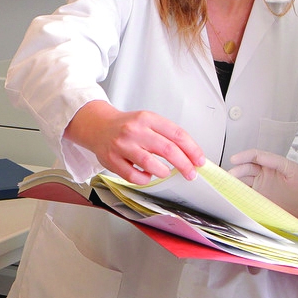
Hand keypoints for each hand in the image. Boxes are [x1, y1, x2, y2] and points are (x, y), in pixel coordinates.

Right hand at [65, 101, 204, 183]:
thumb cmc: (126, 126)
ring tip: (164, 172)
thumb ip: (166, 135)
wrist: (97, 126)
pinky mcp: (111, 160)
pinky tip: (146, 174)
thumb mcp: (147, 121)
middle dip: (184, 164)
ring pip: (151, 164)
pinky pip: (134, 176)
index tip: (199, 160)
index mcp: (147, 118)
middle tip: (190, 173)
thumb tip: (190, 155)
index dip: (192, 149)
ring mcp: (122, 145)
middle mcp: (134, 130)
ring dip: (163, 172)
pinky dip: (145, 179)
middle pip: (168, 149)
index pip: (177, 134)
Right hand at [227, 149, 297, 220]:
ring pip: (243, 181)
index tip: (234, 159)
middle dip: (237, 170)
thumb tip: (259, 157)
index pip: (255, 156)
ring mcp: (260, 186)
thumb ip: (276, 162)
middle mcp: (263, 174)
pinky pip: (245, 195)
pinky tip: (233, 194)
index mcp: (271, 164)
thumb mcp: (294, 170)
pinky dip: (238, 194)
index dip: (244, 156)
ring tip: (227, 185)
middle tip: (229, 176)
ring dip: (235, 182)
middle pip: (246, 168)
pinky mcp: (258, 198)